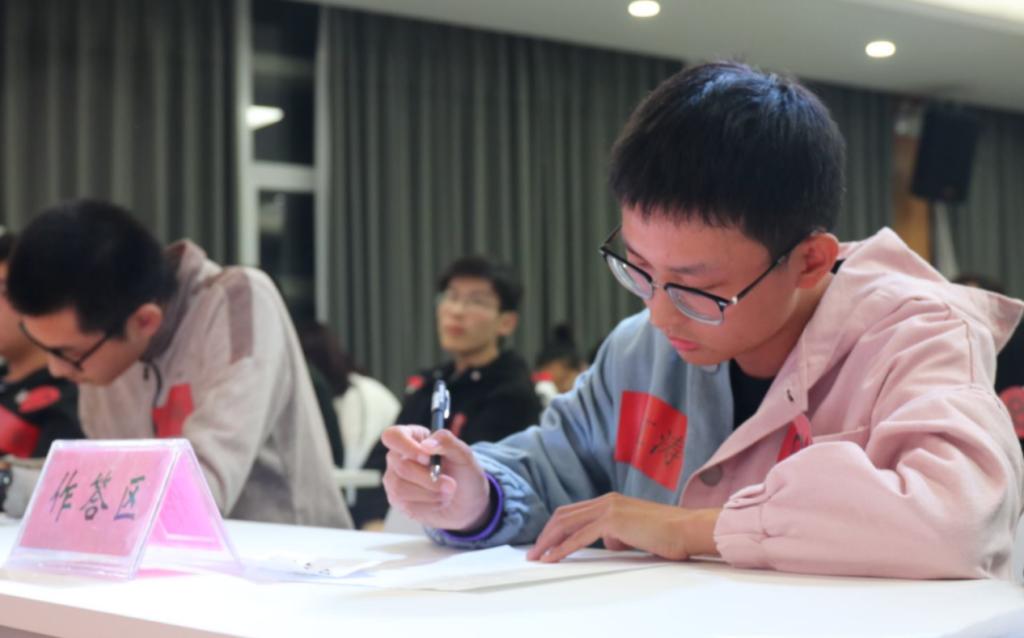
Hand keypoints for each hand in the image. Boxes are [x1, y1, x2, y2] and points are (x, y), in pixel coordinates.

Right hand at [380, 425, 490, 531]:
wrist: (467, 502)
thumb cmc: (464, 472)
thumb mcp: (464, 454)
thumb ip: (447, 442)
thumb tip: (426, 446)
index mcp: (412, 437)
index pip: (393, 436)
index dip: (407, 447)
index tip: (427, 458)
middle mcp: (398, 457)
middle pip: (400, 466)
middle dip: (428, 478)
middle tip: (451, 485)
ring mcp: (395, 479)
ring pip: (400, 488)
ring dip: (430, 493)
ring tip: (447, 492)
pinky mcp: (398, 500)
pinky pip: (406, 505)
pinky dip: (429, 505)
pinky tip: (439, 501)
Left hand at [525, 493, 720, 562]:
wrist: (687, 529)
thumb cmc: (668, 535)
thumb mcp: (636, 533)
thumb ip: (619, 534)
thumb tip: (609, 542)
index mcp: (611, 502)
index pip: (574, 512)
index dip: (556, 528)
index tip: (544, 543)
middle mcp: (606, 501)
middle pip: (564, 515)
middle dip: (545, 534)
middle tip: (533, 552)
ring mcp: (608, 508)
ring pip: (566, 524)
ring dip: (547, 541)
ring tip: (536, 557)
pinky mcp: (612, 520)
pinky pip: (578, 537)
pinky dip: (561, 549)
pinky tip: (552, 559)